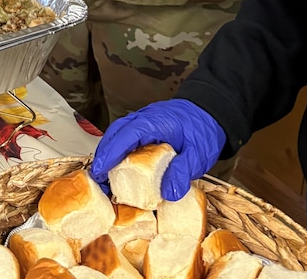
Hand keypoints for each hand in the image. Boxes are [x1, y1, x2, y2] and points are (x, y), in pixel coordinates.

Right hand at [90, 99, 226, 200]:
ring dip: (108, 152)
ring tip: (103, 175)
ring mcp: (143, 121)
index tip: (100, 170)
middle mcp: (144, 118)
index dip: (111, 152)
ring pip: (118, 133)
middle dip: (103, 154)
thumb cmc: (203, 130)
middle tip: (96, 177)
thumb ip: (183, 172)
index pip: (127, 134)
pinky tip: (118, 167)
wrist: (209, 113)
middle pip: (116, 132)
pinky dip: (117, 150)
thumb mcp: (198, 155)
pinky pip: (125, 136)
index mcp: (155, 122)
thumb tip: (168, 193)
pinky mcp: (145, 128)